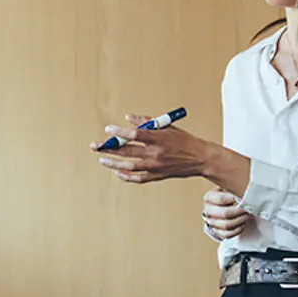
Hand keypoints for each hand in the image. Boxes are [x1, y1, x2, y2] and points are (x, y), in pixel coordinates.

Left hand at [93, 114, 214, 183]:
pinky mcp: (158, 176)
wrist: (201, 158)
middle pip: (128, 151)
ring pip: (130, 166)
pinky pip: (139, 178)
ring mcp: (157, 166)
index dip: (120, 133)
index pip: (135, 135)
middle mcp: (157, 153)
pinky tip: (118, 173)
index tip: (108, 130)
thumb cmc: (183, 140)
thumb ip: (147, 121)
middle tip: (96, 146)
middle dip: (109, 149)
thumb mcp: (167, 126)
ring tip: (102, 159)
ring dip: (114, 163)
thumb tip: (127, 118)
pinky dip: (127, 177)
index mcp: (159, 138)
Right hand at [202, 189, 249, 239]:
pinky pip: (228, 234)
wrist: (224, 206)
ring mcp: (212, 222)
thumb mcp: (228, 188)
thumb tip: (244, 188)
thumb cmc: (228, 196)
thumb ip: (233, 187)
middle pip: (224, 213)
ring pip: (226, 225)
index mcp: (208, 198)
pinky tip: (242, 224)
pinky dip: (237, 229)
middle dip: (239, 211)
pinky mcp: (217, 232)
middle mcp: (208, 210)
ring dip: (240, 220)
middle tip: (247, 208)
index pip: (221, 199)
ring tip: (246, 215)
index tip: (244, 197)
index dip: (235, 199)